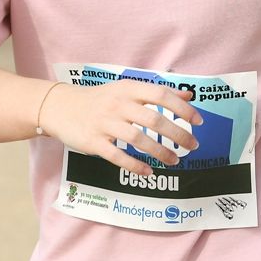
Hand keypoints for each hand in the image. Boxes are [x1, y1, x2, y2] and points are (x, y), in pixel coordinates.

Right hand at [39, 80, 203, 176]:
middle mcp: (117, 104)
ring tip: (174, 161)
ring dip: (159, 152)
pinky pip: (117, 156)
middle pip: (153, 119)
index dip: (182, 108)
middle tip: (192, 146)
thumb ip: (156, 93)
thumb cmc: (100, 99)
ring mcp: (104, 123)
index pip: (161, 95)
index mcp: (128, 88)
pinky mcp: (93, 142)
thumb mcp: (127, 90)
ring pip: (137, 139)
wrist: (61, 107)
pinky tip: (148, 172)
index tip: (198, 121)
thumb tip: (189, 96)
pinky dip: (134, 165)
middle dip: (177, 134)